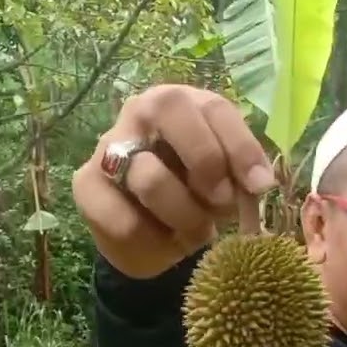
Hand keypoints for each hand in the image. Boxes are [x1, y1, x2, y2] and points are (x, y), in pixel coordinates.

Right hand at [72, 84, 277, 279]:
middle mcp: (140, 112)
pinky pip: (126, 221)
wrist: (147, 237)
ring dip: (185, 214)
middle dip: (206, 162)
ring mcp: (108, 147)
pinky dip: (157, 242)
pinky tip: (164, 241)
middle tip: (222, 202)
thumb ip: (240, 175)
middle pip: (170, 110)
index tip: (260, 186)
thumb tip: (259, 184)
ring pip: (149, 176)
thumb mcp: (224, 182)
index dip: (240, 146)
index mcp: (182, 104)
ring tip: (197, 230)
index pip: (212, 107)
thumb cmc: (193, 195)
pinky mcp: (86, 187)